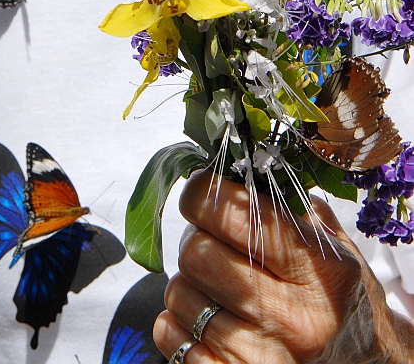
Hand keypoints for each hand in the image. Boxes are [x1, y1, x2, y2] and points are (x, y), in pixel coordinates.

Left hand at [153, 171, 413, 363]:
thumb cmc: (338, 297)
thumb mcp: (332, 245)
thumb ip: (287, 203)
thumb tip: (228, 165)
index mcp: (318, 269)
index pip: (232, 212)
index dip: (203, 192)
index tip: (202, 190)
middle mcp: (292, 317)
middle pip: (197, 252)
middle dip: (196, 238)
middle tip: (212, 240)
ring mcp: (262, 356)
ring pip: (180, 293)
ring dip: (188, 282)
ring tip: (217, 285)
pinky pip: (170, 335)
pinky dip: (177, 320)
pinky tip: (208, 315)